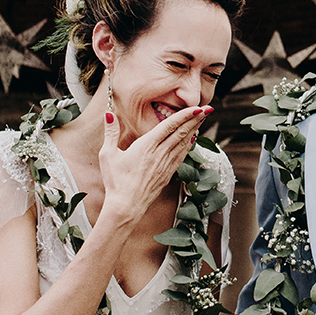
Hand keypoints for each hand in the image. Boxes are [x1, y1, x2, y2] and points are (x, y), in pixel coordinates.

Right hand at [99, 105, 208, 223]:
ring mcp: (165, 165)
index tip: (197, 107)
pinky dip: (188, 146)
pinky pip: (181, 156)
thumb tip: (108, 113)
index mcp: (147, 146)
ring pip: (183, 144)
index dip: (185, 115)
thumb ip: (110, 132)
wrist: (126, 207)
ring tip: (202, 120)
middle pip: (181, 133)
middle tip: (208, 109)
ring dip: (194, 130)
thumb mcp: (108, 155)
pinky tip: (192, 141)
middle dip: (195, 119)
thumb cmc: (115, 181)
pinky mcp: (167, 174)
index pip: (170, 125)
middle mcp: (159, 154)